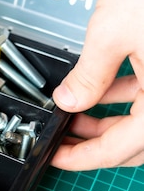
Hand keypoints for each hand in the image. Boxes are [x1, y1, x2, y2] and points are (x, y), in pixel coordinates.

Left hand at [51, 0, 143, 170]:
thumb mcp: (112, 33)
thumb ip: (88, 76)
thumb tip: (69, 100)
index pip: (121, 149)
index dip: (82, 158)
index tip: (55, 157)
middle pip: (136, 143)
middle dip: (95, 143)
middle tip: (62, 140)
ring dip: (109, 121)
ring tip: (74, 115)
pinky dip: (126, 97)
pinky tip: (101, 89)